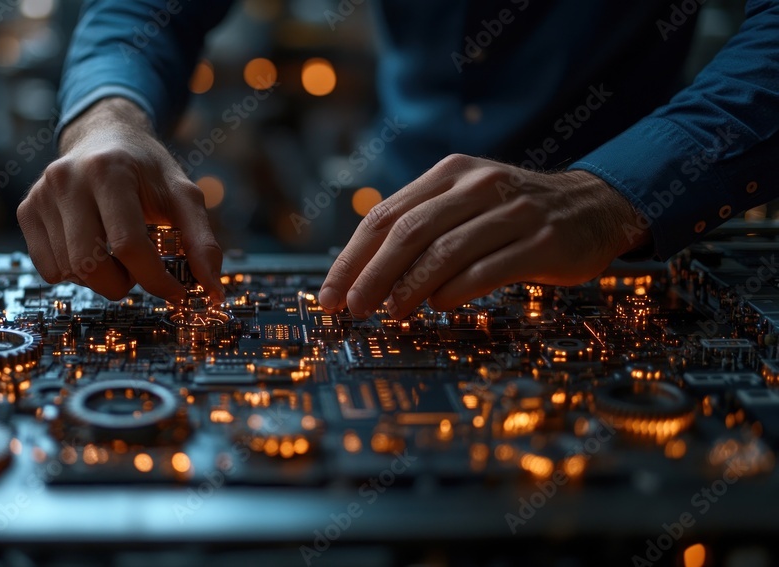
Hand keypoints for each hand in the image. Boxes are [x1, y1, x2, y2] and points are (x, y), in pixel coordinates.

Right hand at [17, 98, 223, 302]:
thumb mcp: (183, 196)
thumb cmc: (147, 170)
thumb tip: (213, 291)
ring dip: (101, 279)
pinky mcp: (28, 210)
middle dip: (124, 283)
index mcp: (109, 171)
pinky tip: (92, 248)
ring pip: (69, 271)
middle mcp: (67, 179)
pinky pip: (48, 269)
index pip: (129, 245)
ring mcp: (42, 195)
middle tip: (140, 269)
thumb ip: (202, 242)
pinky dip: (75, 273)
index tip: (176, 292)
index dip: (156, 279)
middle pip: (91, 265)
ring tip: (116, 253)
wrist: (105, 136)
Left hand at [318, 154, 648, 317]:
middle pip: (408, 232)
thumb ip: (422, 229)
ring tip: (391, 313)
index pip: (385, 215)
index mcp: (450, 175)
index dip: (352, 258)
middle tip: (352, 309)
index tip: (330, 294)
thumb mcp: (466, 205)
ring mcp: (513, 212)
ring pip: (445, 251)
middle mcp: (478, 186)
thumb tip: (364, 275)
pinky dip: (456, 291)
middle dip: (371, 275)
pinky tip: (438, 307)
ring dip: (410, 287)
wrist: (597, 205)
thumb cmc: (515, 214)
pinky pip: (488, 269)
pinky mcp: (543, 241)